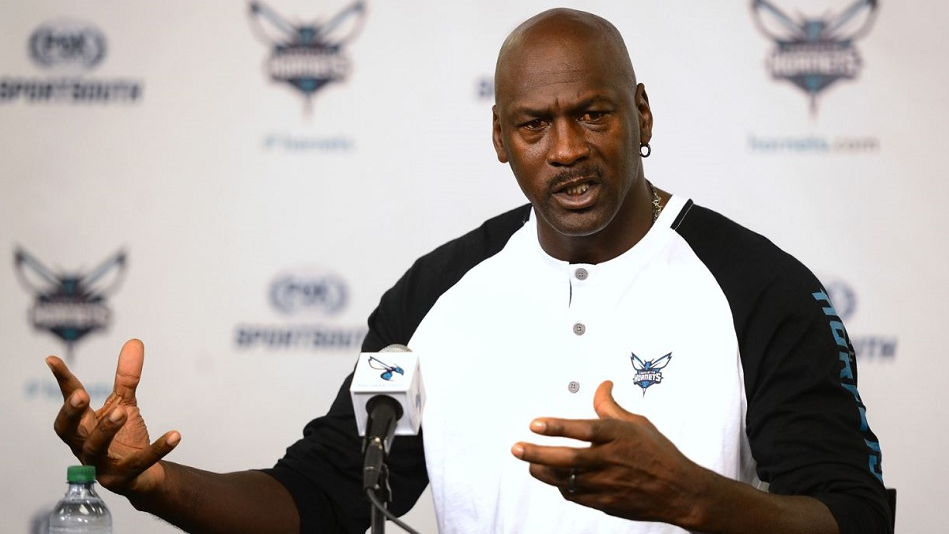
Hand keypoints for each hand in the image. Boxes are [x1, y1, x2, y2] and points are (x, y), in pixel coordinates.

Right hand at [47, 338, 180, 496]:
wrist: (141, 475)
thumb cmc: (123, 436)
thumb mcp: (125, 403)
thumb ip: (127, 377)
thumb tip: (135, 341)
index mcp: (82, 425)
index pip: (70, 401)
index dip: (62, 381)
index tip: (52, 359)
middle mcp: (85, 444)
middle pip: (69, 430)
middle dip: (71, 412)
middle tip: (80, 395)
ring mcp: (101, 464)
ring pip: (96, 447)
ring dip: (106, 428)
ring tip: (122, 411)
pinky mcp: (123, 477)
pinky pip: (140, 462)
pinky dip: (158, 449)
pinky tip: (175, 435)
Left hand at [511, 380, 708, 526]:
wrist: (679, 491)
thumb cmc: (658, 454)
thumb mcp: (637, 424)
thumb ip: (611, 407)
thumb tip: (602, 386)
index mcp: (618, 436)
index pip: (584, 429)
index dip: (557, 426)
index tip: (535, 424)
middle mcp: (611, 460)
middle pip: (568, 458)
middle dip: (538, 453)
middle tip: (516, 448)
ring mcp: (607, 484)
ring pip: (566, 480)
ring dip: (544, 471)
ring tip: (530, 463)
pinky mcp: (606, 502)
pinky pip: (576, 495)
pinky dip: (562, 486)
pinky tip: (555, 478)